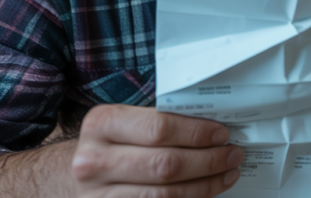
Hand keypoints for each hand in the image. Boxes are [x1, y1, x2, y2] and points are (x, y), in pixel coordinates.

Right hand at [72, 105, 243, 197]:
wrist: (76, 175)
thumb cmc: (112, 143)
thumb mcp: (125, 122)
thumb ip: (160, 120)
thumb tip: (213, 128)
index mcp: (102, 124)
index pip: (160, 128)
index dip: (197, 133)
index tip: (223, 134)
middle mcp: (94, 160)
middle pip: (166, 164)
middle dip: (208, 160)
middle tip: (233, 154)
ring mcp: (98, 195)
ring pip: (165, 194)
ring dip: (205, 185)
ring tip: (227, 173)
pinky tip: (206, 192)